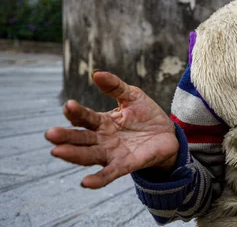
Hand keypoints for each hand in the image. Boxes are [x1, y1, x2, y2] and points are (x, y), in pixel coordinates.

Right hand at [45, 71, 178, 188]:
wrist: (168, 134)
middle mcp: (102, 139)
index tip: (69, 105)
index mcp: (102, 122)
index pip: (85, 117)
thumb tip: (96, 73)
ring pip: (89, 155)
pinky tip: (85, 182)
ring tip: (58, 151)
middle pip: (81, 138)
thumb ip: (115, 87)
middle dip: (66, 136)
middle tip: (50, 134)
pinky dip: (98, 179)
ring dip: (74, 155)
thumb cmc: (146, 115)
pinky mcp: (126, 165)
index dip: (77, 112)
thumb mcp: (132, 96)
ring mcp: (112, 153)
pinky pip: (110, 173)